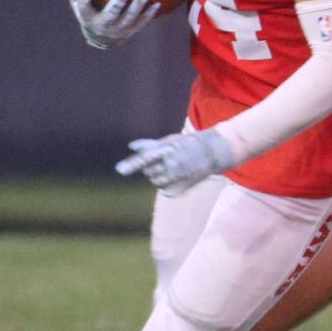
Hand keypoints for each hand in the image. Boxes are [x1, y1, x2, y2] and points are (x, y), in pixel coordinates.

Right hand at [65, 0, 160, 49]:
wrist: (101, 38)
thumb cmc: (89, 14)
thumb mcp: (78, 5)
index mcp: (88, 17)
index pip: (84, 6)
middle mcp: (104, 25)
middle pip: (111, 14)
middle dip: (119, 1)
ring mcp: (119, 30)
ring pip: (129, 19)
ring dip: (137, 7)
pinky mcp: (131, 31)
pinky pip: (142, 22)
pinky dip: (149, 14)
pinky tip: (157, 3)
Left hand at [116, 128, 235, 194]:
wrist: (212, 153)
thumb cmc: (187, 144)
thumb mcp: (170, 140)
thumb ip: (150, 145)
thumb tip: (131, 146)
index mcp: (168, 150)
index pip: (146, 158)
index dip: (132, 164)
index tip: (119, 169)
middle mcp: (172, 165)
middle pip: (148, 172)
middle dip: (151, 167)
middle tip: (164, 160)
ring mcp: (177, 178)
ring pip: (155, 182)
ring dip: (158, 176)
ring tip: (172, 168)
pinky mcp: (180, 189)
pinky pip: (164, 190)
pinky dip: (167, 184)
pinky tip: (178, 177)